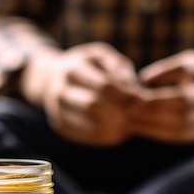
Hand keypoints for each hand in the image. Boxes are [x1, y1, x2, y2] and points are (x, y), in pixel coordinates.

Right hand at [20, 42, 139, 146]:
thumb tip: (130, 83)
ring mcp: (57, 111)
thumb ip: (117, 65)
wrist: (51, 79)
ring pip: (90, 124)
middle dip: (120, 112)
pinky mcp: (60, 127)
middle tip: (138, 115)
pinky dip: (107, 137)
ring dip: (116, 127)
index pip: (102, 85)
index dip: (125, 94)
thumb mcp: (100, 56)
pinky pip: (86, 137)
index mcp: (72, 69)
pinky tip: (120, 132)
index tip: (142, 99)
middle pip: (93, 106)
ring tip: (131, 124)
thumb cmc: (86, 67)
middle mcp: (60, 91)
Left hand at [129, 49, 193, 143]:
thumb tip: (142, 80)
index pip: (186, 70)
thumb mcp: (183, 65)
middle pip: (184, 101)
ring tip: (131, 119)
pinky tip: (140, 128)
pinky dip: (158, 132)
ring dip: (153, 122)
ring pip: (182, 122)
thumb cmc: (192, 77)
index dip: (164, 74)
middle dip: (154, 104)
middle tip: (129, 105)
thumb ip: (165, 70)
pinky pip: (181, 136)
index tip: (141, 80)